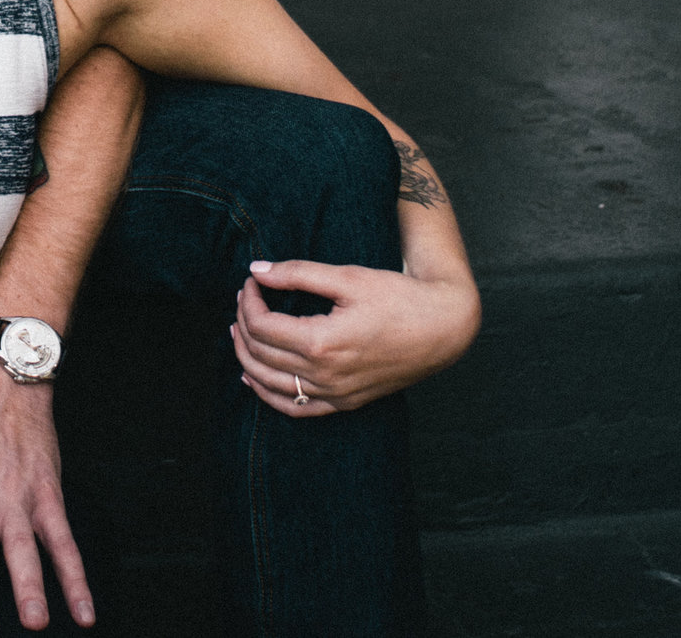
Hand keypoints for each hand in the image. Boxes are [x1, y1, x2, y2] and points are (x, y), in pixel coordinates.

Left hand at [230, 257, 480, 417]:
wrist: (442, 328)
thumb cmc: (398, 297)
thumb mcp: (347, 277)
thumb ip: (298, 274)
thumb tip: (257, 270)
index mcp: (321, 342)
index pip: (262, 325)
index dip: (248, 300)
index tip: (251, 282)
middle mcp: (324, 375)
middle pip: (261, 353)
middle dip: (244, 323)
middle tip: (245, 299)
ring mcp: (335, 394)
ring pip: (271, 384)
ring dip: (247, 358)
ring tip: (238, 332)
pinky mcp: (346, 402)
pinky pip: (296, 409)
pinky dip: (268, 395)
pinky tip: (254, 379)